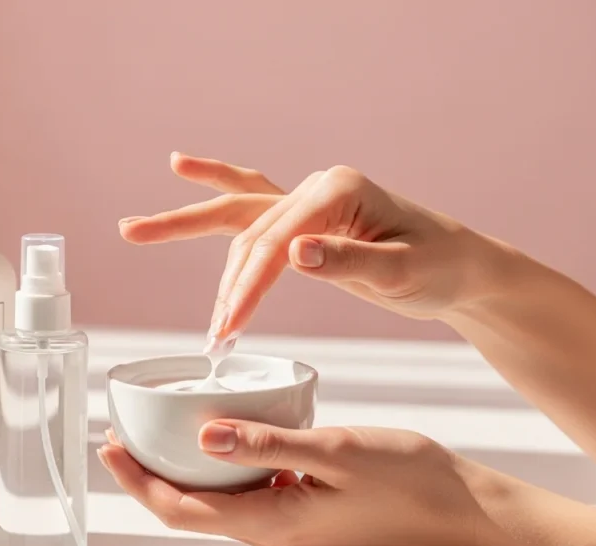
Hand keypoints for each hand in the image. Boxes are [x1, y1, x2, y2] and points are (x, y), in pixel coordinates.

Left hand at [98, 422, 494, 545]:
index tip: (112, 447)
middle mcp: (273, 536)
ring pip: (217, 502)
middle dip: (150, 476)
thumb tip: (204, 435)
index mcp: (272, 526)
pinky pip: (248, 495)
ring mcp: (289, 530)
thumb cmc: (408, 480)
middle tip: (124, 436)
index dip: (139, 482)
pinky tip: (225, 438)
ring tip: (160, 432)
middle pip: (190, 509)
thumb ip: (265, 444)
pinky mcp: (304, 516)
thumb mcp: (334, 450)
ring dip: (185, 471)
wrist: (459, 507)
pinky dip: (224, 468)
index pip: (182, 510)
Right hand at [119, 153, 513, 343]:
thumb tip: (294, 253)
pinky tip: (181, 167)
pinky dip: (216, 190)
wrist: (460, 267)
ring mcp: (309, 200)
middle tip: (135, 236)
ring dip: (191, 227)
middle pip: (241, 216)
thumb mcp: (402, 271)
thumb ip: (349, 261)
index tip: (226, 328)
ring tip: (139, 232)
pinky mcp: (307, 220)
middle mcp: (317, 188)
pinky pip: (253, 204)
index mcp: (338, 191)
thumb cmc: (439, 266)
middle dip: (187, 235)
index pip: (275, 241)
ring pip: (238, 212)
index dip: (246, 287)